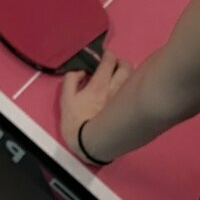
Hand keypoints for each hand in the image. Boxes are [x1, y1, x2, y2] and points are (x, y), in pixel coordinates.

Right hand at [59, 49, 133, 163]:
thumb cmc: (76, 122)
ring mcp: (124, 99)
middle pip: (126, 67)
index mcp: (99, 85)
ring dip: (128, 73)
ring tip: (122, 75)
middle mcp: (115, 89)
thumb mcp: (66, 100)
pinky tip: (126, 89)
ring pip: (133, 78)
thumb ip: (71, 81)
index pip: (109, 61)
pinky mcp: (128, 109)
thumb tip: (81, 71)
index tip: (106, 56)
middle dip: (121, 62)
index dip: (109, 55)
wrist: (90, 144)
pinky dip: (131, 86)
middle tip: (116, 64)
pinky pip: (133, 92)